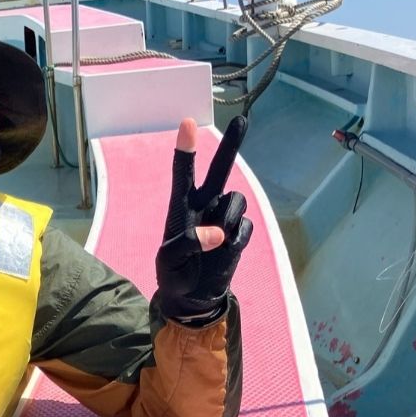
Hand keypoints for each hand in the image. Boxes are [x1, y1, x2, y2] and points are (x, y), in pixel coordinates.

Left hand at [154, 115, 252, 323]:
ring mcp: (222, 218)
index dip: (186, 149)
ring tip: (217, 240)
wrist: (192, 297)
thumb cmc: (174, 275)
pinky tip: (226, 250)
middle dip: (231, 145)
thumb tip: (218, 233)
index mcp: (181, 207)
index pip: (183, 174)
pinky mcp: (237, 233)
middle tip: (242, 119)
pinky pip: (245, 226)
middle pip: (220, 170)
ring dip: (229, 218)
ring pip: (237, 201)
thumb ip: (189, 245)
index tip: (188, 122)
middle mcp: (204, 206)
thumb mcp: (170, 262)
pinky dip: (238, 239)